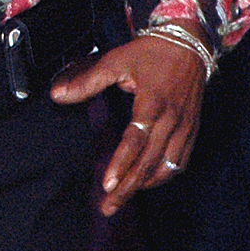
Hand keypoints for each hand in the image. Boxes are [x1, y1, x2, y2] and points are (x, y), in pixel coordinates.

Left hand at [51, 25, 207, 215]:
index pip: (136, 140)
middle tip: (109, 206)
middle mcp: (172, 119)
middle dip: (129, 187)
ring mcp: (185, 127)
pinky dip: (163, 175)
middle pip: (150, 162)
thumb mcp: (116, 61)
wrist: (188, 44)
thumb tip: (57, 95)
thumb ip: (87, 81)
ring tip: (122, 198)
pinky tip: (147, 182)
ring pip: (167, 167)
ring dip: (145, 185)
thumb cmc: (150, 52)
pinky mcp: (192, 130)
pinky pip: (181, 161)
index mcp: (153, 103)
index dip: (122, 163)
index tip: (108, 182)